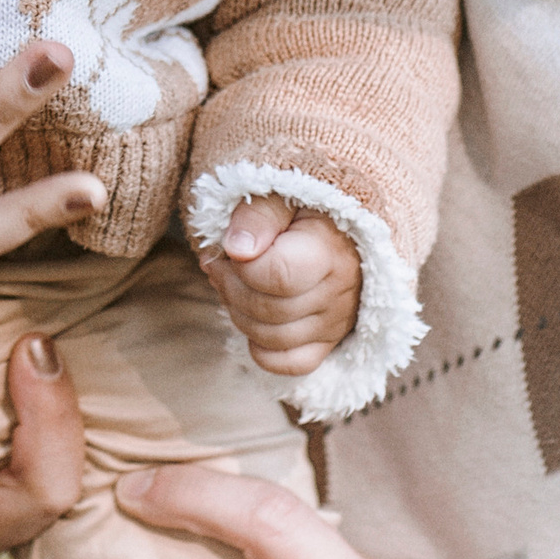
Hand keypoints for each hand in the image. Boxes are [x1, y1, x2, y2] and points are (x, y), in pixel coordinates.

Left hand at [201, 197, 363, 374]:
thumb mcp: (281, 195)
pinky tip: (252, 317)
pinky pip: (291, 364)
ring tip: (232, 283)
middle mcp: (339, 293)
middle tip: (219, 263)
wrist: (341, 223)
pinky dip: (262, 348)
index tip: (224, 249)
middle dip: (230, 287)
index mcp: (329, 252)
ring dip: (238, 313)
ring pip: (273, 338)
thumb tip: (237, 250)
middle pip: (269, 311)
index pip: (278, 276)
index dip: (239, 266)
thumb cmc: (304, 205)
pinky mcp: (329, 340)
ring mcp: (336, 322)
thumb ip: (259, 215)